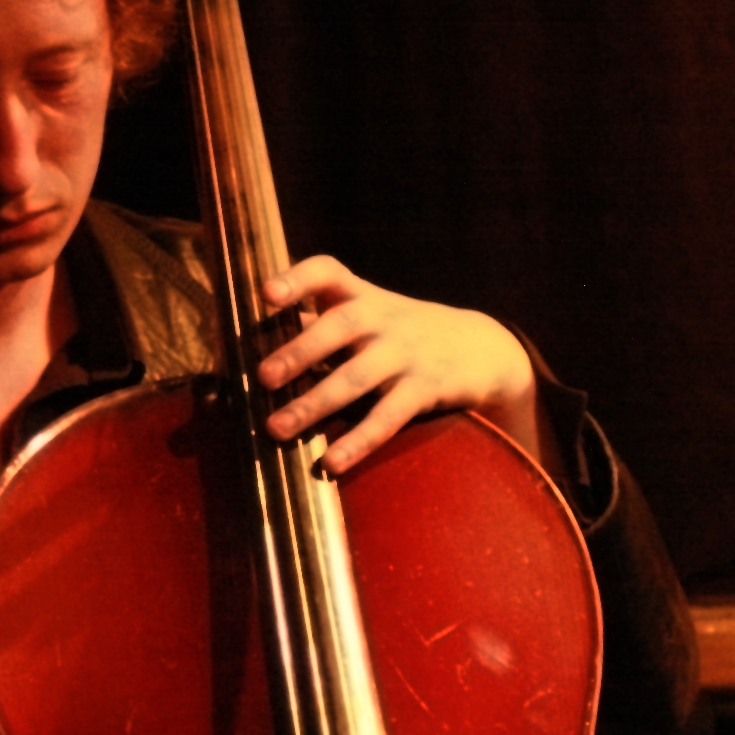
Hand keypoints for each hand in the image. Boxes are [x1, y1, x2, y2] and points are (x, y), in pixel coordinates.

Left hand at [254, 256, 551, 476]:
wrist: (483, 348)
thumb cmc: (401, 334)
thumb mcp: (369, 316)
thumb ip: (318, 323)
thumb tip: (251, 339)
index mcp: (361, 296)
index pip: (328, 272)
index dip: (297, 278)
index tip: (266, 294)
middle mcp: (382, 318)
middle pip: (340, 325)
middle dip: (300, 350)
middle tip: (263, 378)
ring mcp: (406, 352)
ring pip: (357, 376)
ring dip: (315, 403)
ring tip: (276, 429)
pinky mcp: (426, 388)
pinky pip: (389, 416)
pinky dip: (359, 440)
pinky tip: (330, 462)